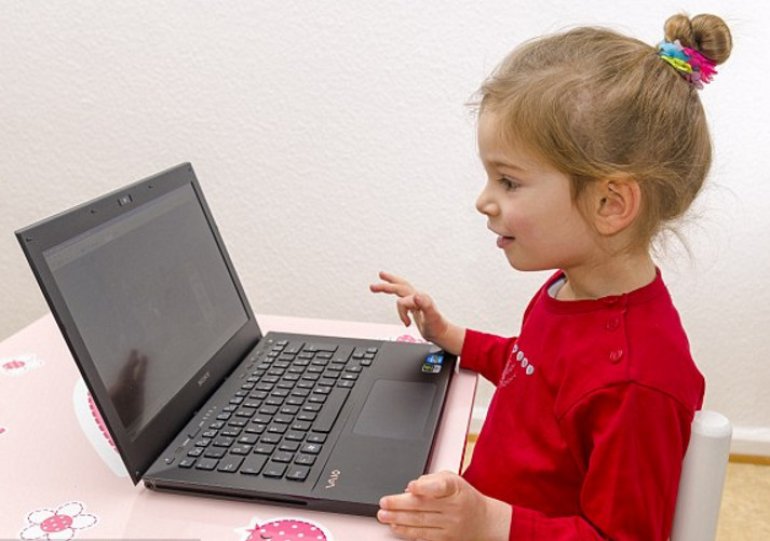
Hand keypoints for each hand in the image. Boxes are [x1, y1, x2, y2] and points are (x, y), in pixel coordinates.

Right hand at [370, 272, 462, 353]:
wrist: (442, 332)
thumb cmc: (437, 327)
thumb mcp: (432, 317)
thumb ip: (426, 305)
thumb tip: (416, 296)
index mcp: (420, 298)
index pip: (402, 302)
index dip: (402, 314)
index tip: (407, 324)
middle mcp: (417, 297)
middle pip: (399, 286)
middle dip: (385, 286)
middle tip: (372, 287)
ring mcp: (416, 300)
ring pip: (401, 287)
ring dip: (389, 283)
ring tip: (381, 276)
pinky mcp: (415, 304)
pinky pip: (402, 295)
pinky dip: (396, 294)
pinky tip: (393, 293)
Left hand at [377, 471, 510, 540]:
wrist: (484, 521)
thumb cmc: (464, 497)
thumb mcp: (453, 480)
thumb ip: (432, 479)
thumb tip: (410, 487)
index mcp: (455, 489)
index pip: (440, 486)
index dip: (424, 486)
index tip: (411, 486)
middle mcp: (453, 507)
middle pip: (423, 506)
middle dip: (399, 505)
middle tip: (383, 503)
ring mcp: (450, 525)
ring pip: (420, 522)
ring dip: (399, 519)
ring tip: (384, 516)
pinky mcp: (446, 538)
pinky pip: (424, 536)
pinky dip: (408, 531)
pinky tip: (396, 527)